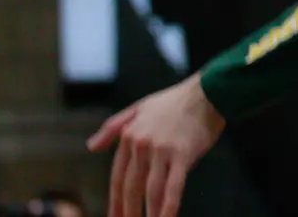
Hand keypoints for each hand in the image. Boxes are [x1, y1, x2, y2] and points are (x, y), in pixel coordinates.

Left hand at [89, 74, 224, 216]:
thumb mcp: (139, 108)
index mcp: (129, 135)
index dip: (115, 201)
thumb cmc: (175, 100)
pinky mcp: (182, 154)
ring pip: (151, 191)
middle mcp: (142, 144)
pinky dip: (168, 207)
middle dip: (129, 212)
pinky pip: (173, 187)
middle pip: (132, 187)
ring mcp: (161, 149)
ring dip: (149, 214)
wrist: (206, 91)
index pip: (118, 176)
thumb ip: (113, 127)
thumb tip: (90, 147)